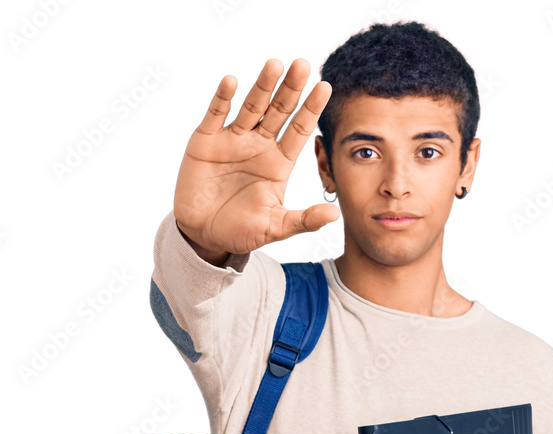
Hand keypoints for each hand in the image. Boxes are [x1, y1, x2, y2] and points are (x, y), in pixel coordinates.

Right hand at [174, 58, 339, 256]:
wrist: (204, 234)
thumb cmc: (241, 230)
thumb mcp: (275, 228)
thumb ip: (303, 220)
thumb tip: (334, 216)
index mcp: (279, 162)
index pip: (299, 130)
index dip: (311, 109)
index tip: (325, 87)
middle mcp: (259, 145)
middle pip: (278, 111)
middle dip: (290, 89)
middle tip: (303, 65)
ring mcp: (233, 140)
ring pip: (251, 107)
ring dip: (262, 86)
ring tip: (274, 65)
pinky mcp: (206, 140)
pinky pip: (216, 114)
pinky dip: (223, 98)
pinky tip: (232, 82)